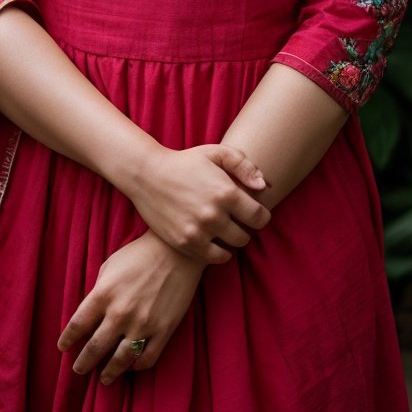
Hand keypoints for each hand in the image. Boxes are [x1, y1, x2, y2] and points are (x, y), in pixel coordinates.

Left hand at [57, 230, 205, 384]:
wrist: (178, 250)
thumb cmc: (139, 254)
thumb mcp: (110, 266)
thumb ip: (98, 291)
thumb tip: (92, 314)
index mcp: (103, 294)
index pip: (77, 326)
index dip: (67, 340)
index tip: (63, 348)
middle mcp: (120, 313)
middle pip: (94, 349)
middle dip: (83, 363)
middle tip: (78, 370)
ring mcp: (143, 324)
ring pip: (120, 360)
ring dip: (109, 373)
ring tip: (104, 379)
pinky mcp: (164, 330)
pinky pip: (147, 358)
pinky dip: (137, 366)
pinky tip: (131, 366)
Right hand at [126, 142, 271, 264]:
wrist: (147, 175)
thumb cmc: (185, 161)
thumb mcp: (216, 153)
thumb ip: (244, 165)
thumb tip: (264, 186)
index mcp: (226, 192)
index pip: (260, 217)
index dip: (261, 215)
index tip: (254, 212)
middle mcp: (214, 214)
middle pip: (247, 235)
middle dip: (246, 228)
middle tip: (237, 220)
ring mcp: (199, 232)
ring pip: (233, 248)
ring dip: (232, 240)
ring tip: (225, 229)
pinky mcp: (185, 243)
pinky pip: (215, 258)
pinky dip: (219, 252)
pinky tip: (215, 240)